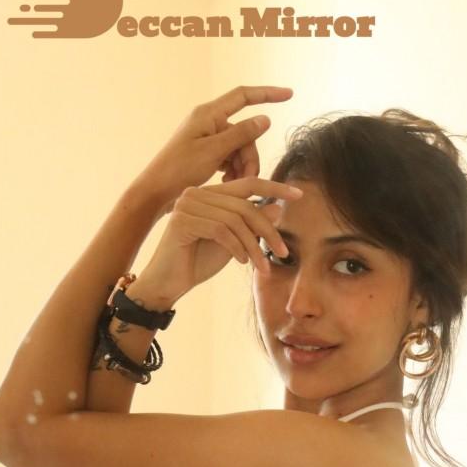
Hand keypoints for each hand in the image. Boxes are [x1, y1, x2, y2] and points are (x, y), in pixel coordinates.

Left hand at [130, 84, 294, 218]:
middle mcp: (209, 122)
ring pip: (239, 148)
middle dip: (250, 156)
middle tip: (247, 180)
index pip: (244, 96)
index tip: (289, 94)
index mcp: (208, 114)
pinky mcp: (206, 153)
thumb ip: (240, 135)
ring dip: (242, 167)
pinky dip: (233, 170)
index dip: (268, 93)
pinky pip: (229, 157)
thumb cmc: (179, 170)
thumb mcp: (213, 152)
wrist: (155, 192)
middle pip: (245, 133)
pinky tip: (227, 184)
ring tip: (233, 186)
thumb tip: (265, 119)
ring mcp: (207, 138)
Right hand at [134, 177, 302, 303]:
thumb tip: (277, 207)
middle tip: (283, 252)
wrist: (168, 283)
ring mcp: (187, 204)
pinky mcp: (182, 220)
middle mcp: (196, 192)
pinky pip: (221, 230)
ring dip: (254, 246)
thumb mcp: (234, 243)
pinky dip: (236, 248)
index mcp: (209, 193)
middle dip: (268, 231)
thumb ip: (251, 224)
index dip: (275, 187)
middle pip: (245, 204)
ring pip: (235, 219)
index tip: (299, 195)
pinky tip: (240, 262)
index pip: (248, 183)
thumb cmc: (198, 262)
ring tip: (261, 266)